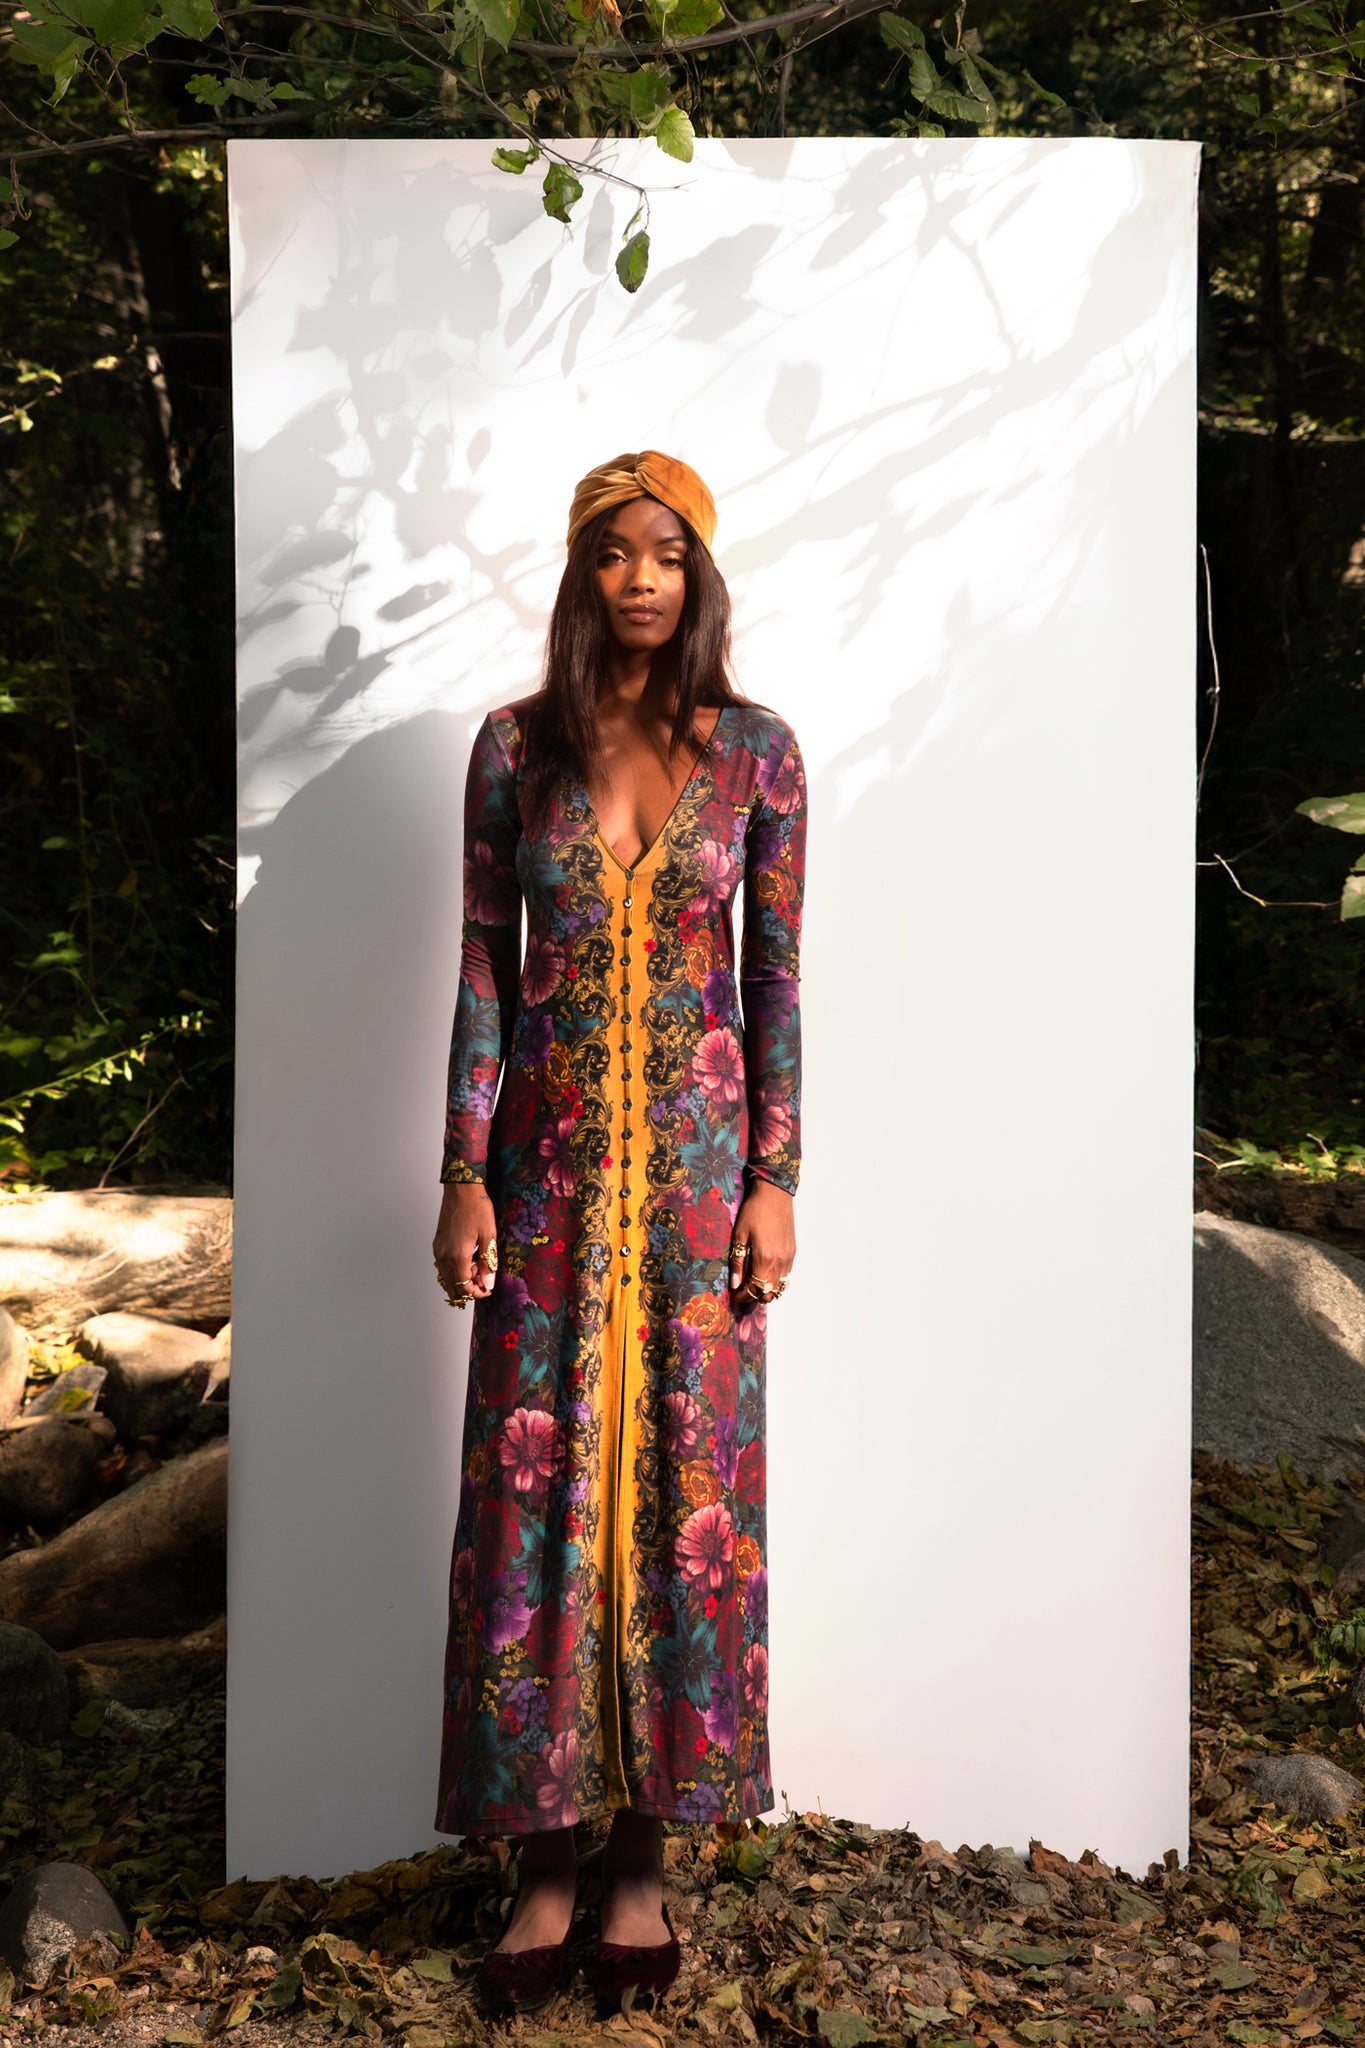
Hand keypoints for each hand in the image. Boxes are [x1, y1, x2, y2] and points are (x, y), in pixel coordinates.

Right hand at [433, 1181, 497, 1307]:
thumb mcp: (488, 1235)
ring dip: (460, 1280)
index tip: (487, 1289)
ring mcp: (438, 1251)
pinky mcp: (437, 1244)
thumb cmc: (476, 1208)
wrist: (461, 1190)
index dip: (477, 1293)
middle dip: (468, 1289)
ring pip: (446, 1279)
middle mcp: (444, 1256)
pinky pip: (442, 1267)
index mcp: (457, 1256)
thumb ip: (487, 1262)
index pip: (463, 1287)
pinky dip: (453, 1271)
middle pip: (452, 1287)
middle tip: (483, 1280)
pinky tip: (466, 1260)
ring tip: (476, 1267)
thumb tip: (488, 1282)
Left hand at [728, 1177, 794, 1307]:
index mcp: (764, 1259)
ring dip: (766, 1289)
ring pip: (779, 1287)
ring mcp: (788, 1258)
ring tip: (752, 1282)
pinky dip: (775, 1279)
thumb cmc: (754, 1211)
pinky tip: (764, 1271)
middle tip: (742, 1290)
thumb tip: (735, 1284)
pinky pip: (785, 1275)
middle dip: (754, 1296)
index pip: (754, 1290)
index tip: (734, 1296)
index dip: (743, 1297)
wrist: (775, 1194)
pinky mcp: (793, 1253)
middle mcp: (780, 1262)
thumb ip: (738, 1262)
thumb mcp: (740, 1235)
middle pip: (768, 1293)